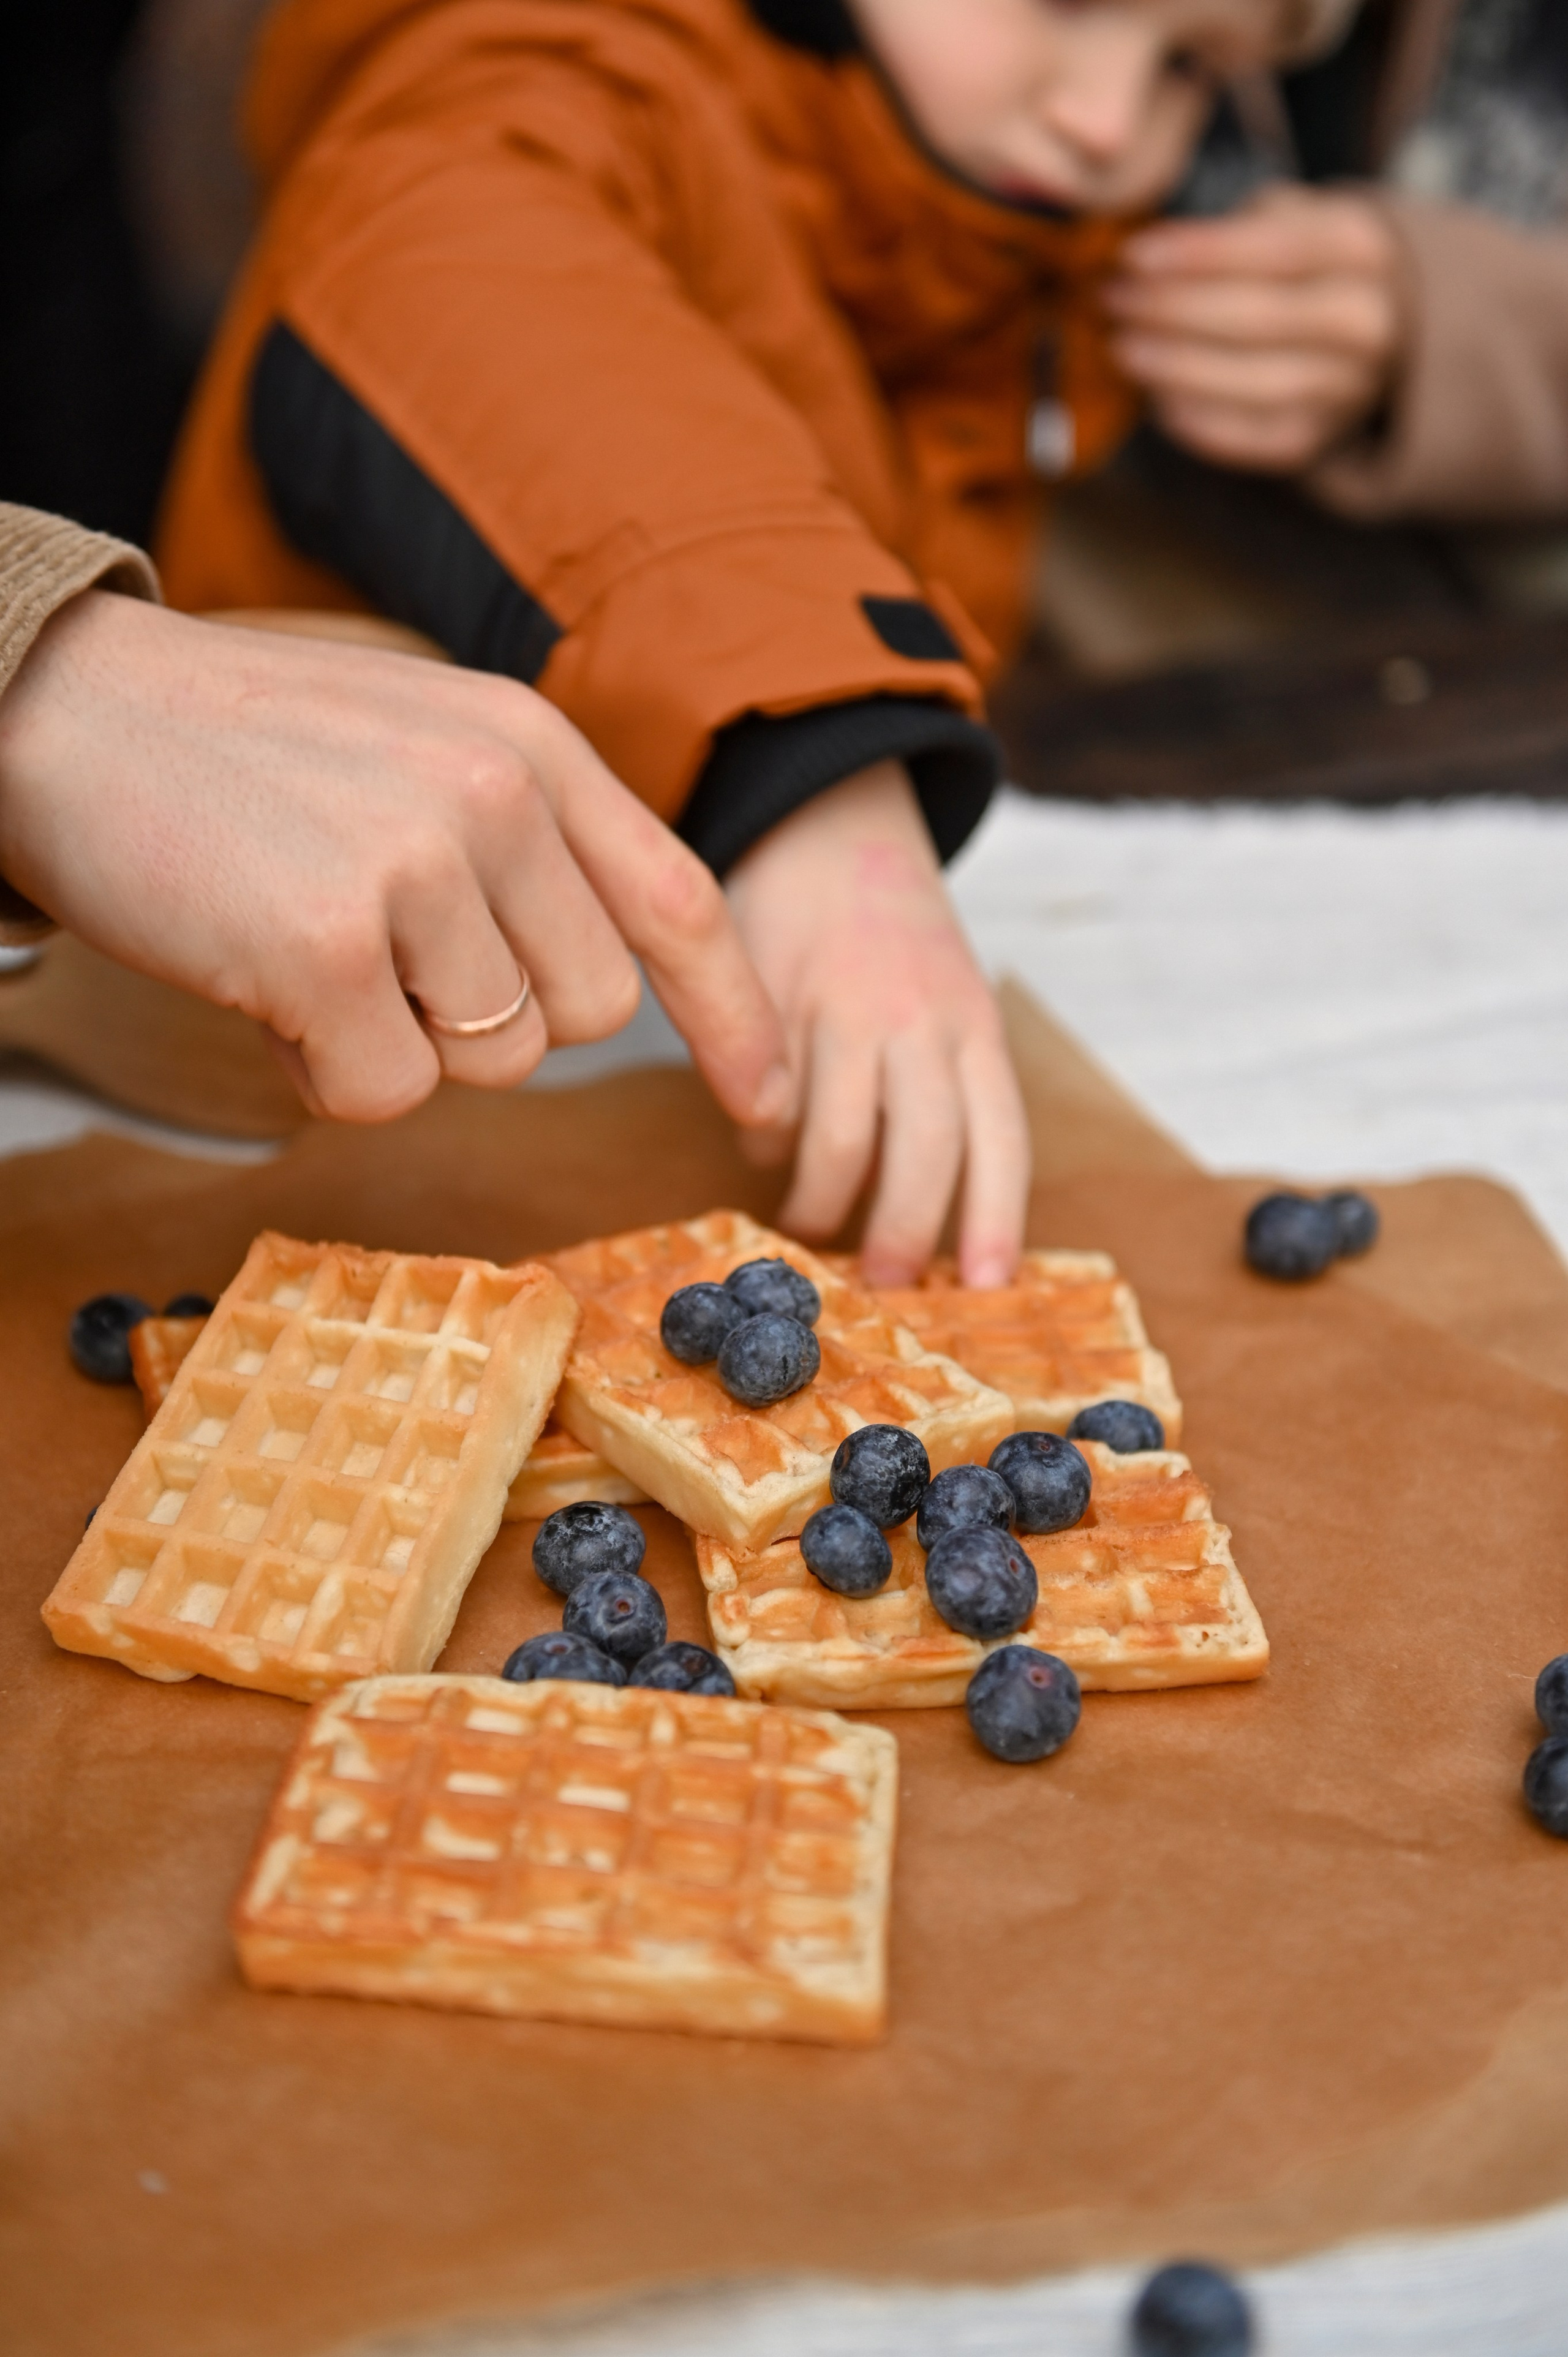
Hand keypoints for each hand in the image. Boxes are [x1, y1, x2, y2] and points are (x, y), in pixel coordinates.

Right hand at [0, 592, 790, 1128]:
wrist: (59, 708)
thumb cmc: (239, 748)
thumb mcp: (418, 740)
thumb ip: (524, 836)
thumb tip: (600, 984)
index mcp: (530, 740)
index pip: (679, 898)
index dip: (733, 1013)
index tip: (764, 1100)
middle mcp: (496, 792)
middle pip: (580, 1014)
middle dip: (490, 1018)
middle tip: (377, 950)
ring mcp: (416, 865)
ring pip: (487, 1063)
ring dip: (397, 1039)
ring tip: (306, 942)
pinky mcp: (326, 949)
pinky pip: (385, 1095)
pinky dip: (322, 1072)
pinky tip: (261, 982)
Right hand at [725, 762, 1028, 1285]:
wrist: (828, 823)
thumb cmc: (895, 945)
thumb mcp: (949, 1005)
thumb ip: (942, 1094)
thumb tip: (916, 1219)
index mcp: (976, 1028)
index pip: (1001, 1138)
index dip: (997, 1219)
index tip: (987, 1289)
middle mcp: (922, 1020)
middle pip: (925, 1151)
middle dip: (902, 1232)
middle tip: (881, 1283)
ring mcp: (846, 1010)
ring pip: (839, 1138)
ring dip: (821, 1201)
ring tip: (809, 1226)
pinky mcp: (775, 1002)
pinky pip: (770, 1098)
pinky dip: (765, 1139)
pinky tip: (765, 1142)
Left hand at [1103, 184, 1403, 472]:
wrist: (1365, 327)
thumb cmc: (1300, 262)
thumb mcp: (1284, 217)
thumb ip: (1233, 227)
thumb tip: (1147, 252)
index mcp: (1358, 251)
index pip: (1274, 250)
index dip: (1199, 256)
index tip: (1133, 256)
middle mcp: (1365, 323)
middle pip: (1261, 318)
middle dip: (1175, 310)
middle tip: (1114, 299)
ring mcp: (1345, 389)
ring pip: (1256, 384)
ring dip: (1178, 368)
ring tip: (1123, 347)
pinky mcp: (1315, 438)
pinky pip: (1253, 438)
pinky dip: (1200, 423)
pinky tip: (1157, 400)